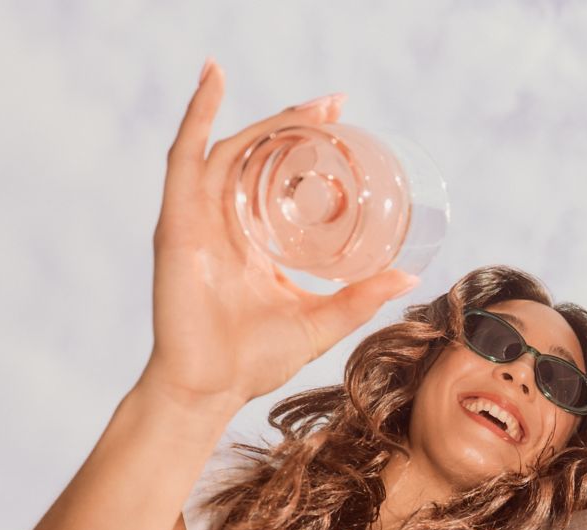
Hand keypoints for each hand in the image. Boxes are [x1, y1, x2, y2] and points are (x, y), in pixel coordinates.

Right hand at [139, 61, 419, 414]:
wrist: (210, 389)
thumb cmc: (254, 361)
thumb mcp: (323, 321)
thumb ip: (361, 298)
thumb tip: (410, 277)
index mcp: (251, 240)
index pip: (276, 176)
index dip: (305, 144)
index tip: (342, 122)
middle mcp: (223, 222)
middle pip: (257, 155)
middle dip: (295, 124)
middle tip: (337, 107)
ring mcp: (197, 220)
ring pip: (229, 148)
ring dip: (268, 120)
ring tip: (310, 107)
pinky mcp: (176, 224)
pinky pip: (184, 158)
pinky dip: (196, 116)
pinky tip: (213, 83)